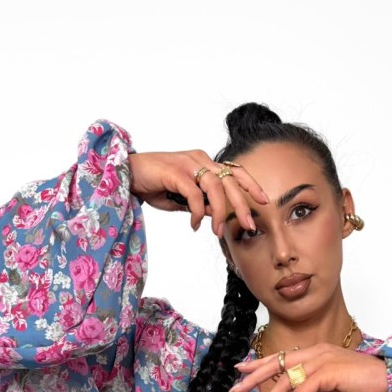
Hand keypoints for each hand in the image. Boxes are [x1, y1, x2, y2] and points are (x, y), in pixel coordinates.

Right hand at [127, 150, 268, 237]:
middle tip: (250, 226)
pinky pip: (194, 194)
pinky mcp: (175, 171)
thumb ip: (200, 204)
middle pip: (230, 181)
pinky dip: (197, 212)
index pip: (234, 171)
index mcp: (204, 162)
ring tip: (217, 232)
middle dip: (242, 205)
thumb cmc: (154, 184)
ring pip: (215, 187)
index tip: (264, 201)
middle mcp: (199, 159)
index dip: (251, 184)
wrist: (128, 174)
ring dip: (219, 213)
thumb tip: (217, 215)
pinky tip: (194, 225)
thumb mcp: (182, 198)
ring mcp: (188, 163)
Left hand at [228, 343, 388, 391]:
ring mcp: (322, 361)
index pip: (281, 357)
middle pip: (277, 364)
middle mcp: (316, 353)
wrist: (390, 384)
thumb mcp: (332, 390)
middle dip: (254, 378)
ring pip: (286, 381)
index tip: (240, 370)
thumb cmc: (365, 386)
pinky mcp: (328, 374)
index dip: (259, 363)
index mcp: (316, 353)